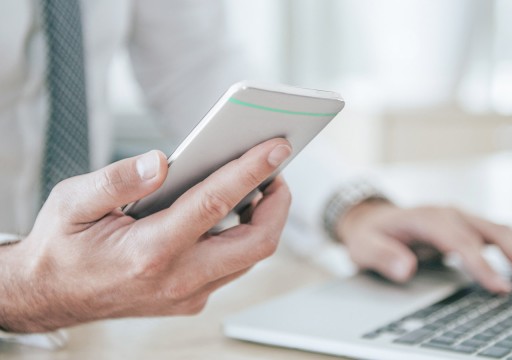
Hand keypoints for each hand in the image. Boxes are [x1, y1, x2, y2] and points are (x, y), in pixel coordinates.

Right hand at [0, 138, 291, 332]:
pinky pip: (232, 268)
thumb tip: (161, 161)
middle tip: (277, 172)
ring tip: (261, 186)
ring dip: (264, 222)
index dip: (251, 172)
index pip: (214, 204)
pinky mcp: (190, 299)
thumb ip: (118, 179)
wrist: (49, 296)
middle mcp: (176, 279)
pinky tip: (236, 212)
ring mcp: (187, 295)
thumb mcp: (72, 202)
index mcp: (149, 251)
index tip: (277, 147)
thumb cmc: (62, 247)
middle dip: (278, 205)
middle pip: (254, 244)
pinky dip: (243, 238)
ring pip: (248, 259)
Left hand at [336, 202, 511, 293]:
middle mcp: (449, 214)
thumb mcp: (364, 246)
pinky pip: (497, 234)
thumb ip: (383, 257)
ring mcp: (461, 218)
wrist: (373, 218)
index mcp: (427, 218)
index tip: (499, 287)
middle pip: (490, 230)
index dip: (482, 264)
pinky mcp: (467, 226)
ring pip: (500, 230)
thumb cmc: (371, 234)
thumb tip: (406, 269)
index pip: (460, 241)